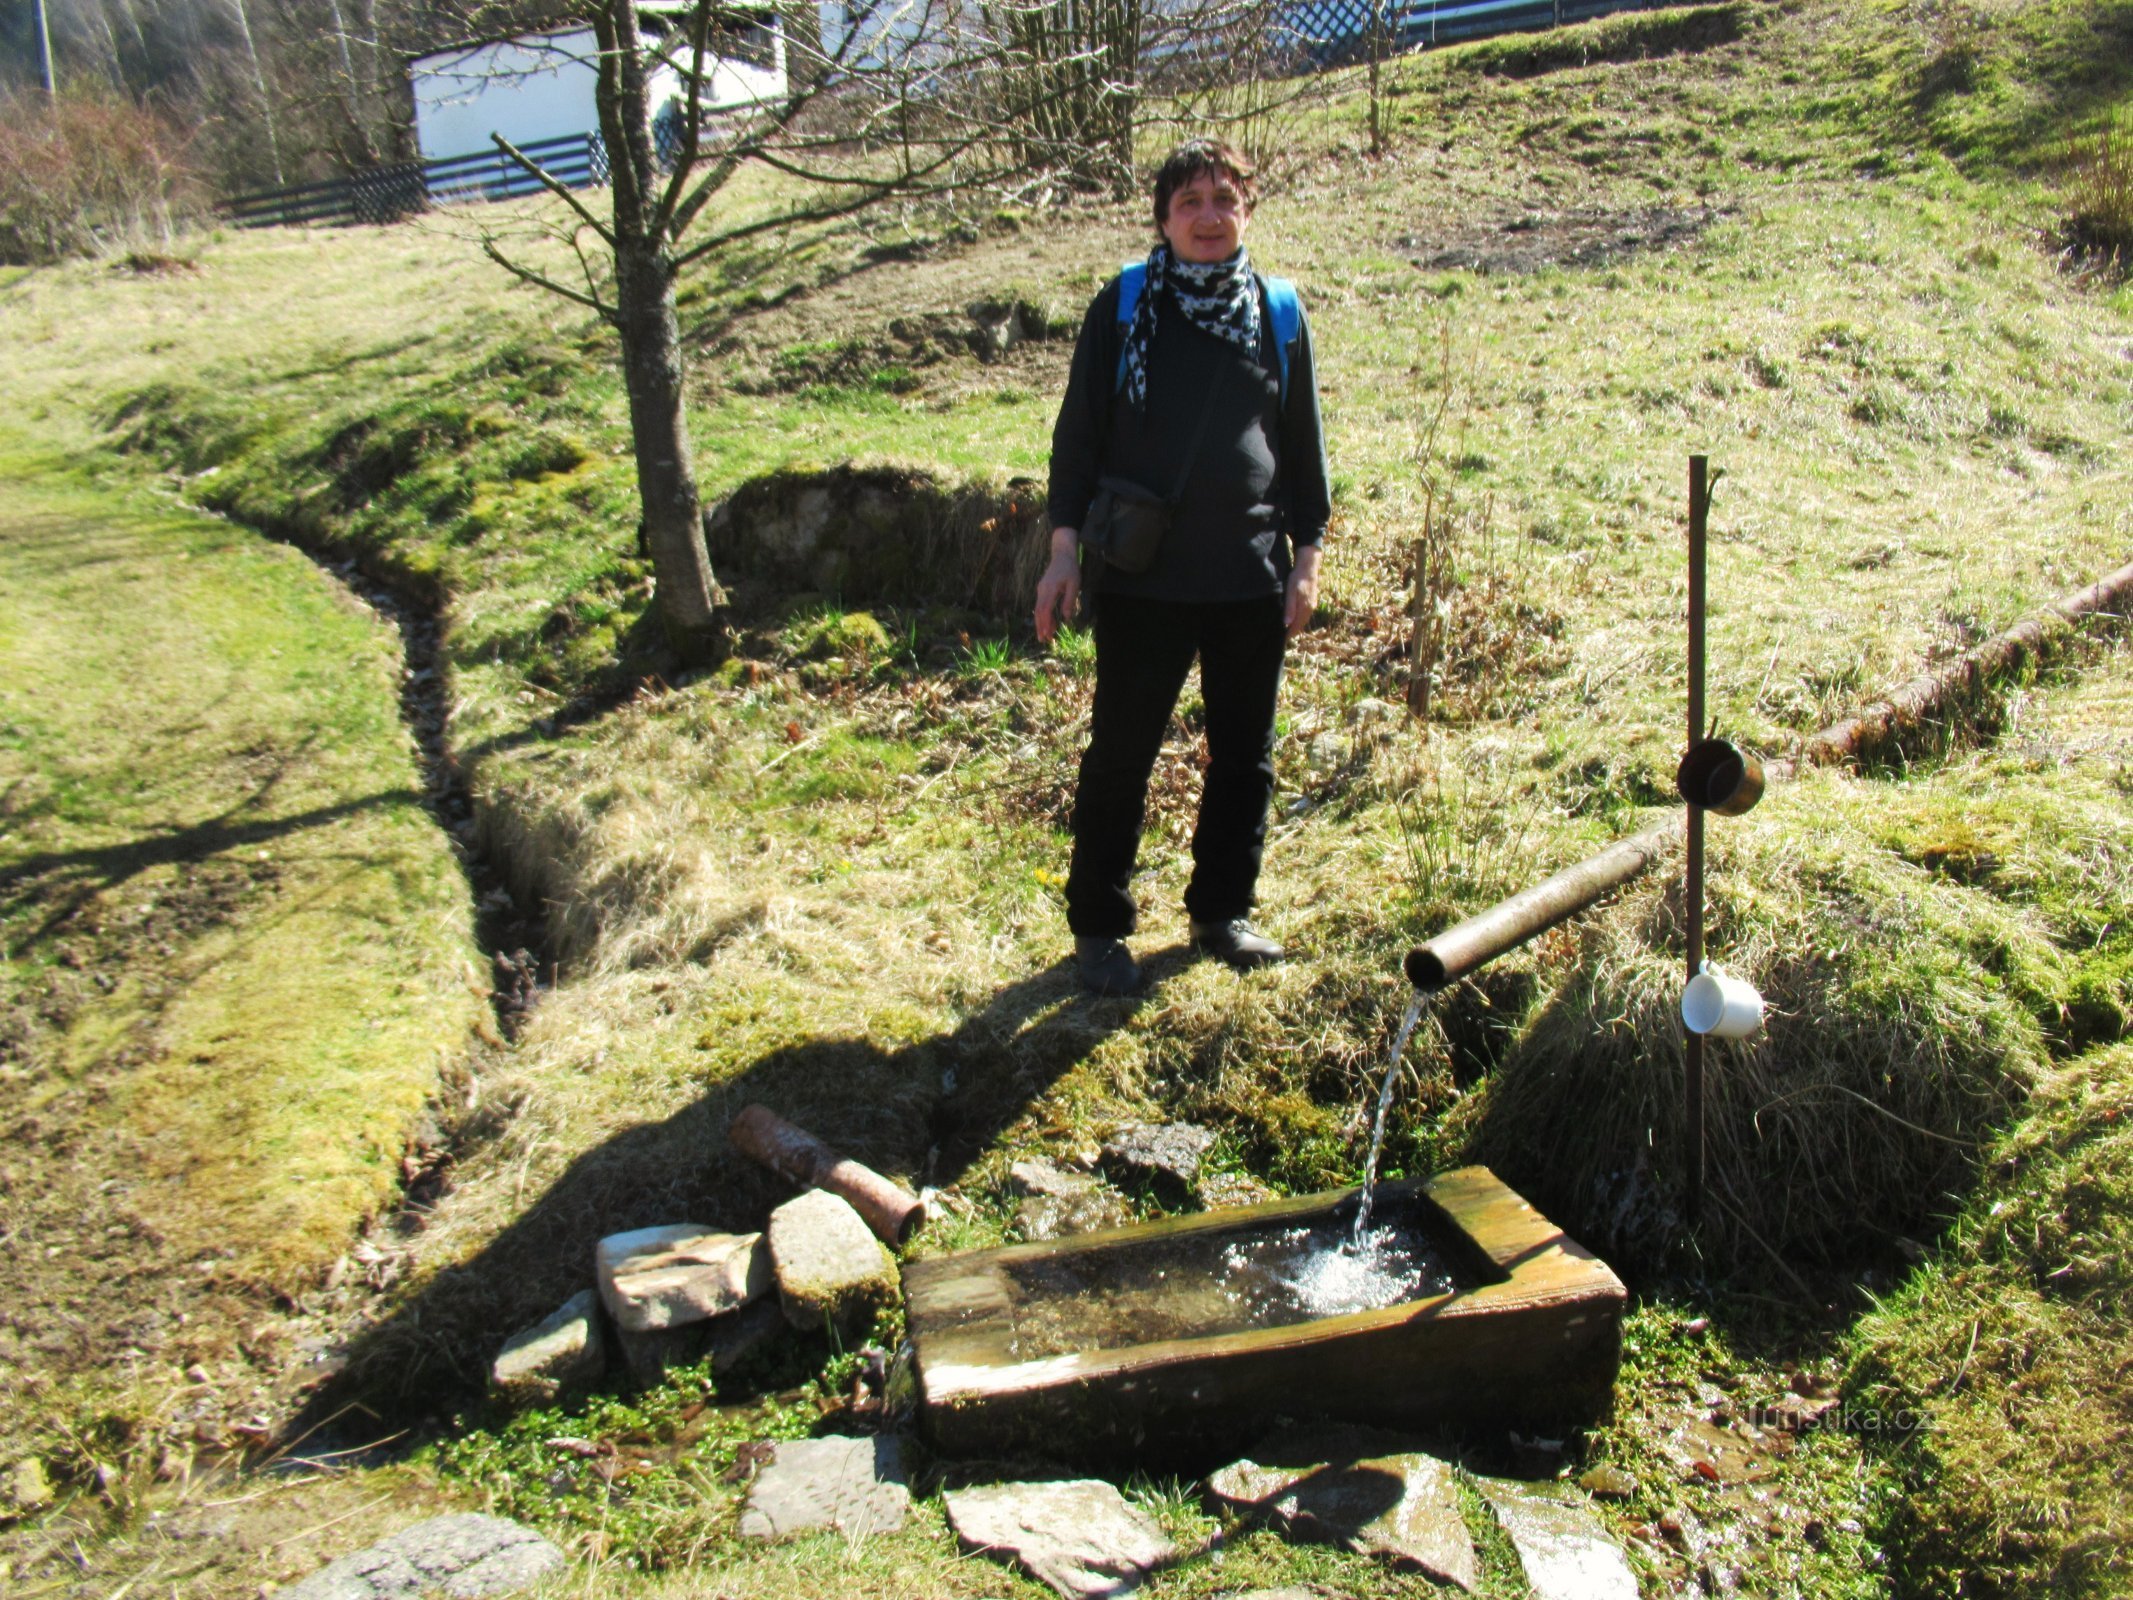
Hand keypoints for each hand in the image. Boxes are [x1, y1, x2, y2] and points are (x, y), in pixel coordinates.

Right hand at [1034, 528, 1081, 643]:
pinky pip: (1042, 605)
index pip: (1044, 610)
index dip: (1045, 624)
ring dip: (1042, 622)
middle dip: (1040, 627)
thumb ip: (1069, 601)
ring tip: (1047, 635)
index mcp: (1049, 589)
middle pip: (1039, 612)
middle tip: (1043, 640)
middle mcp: (1042, 590)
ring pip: (1039, 609)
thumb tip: (1066, 618)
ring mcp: (1041, 589)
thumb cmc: (1070, 568)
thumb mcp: (1074, 584)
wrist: (1062, 553)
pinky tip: (1050, 623)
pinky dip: (1045, 615)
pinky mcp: (1043, 589)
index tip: (1046, 635)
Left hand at [1284, 543, 1321, 636]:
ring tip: (1286, 631)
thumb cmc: (1297, 579)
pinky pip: (1304, 615)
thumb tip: (1287, 623)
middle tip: (1281, 639)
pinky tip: (1292, 619)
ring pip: (1303, 620)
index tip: (1281, 641)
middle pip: (1300, 625)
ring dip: (1295, 626)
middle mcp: (1310, 609)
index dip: (1288, 634)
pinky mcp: (1311, 601)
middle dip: (1291, 632)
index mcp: (1304, 609)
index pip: (1296, 627)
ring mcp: (1312, 605)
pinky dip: (1298, 620)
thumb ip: (1290, 608)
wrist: (1308, 567)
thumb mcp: (1291, 593)